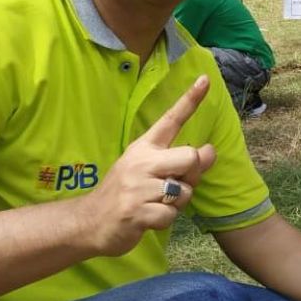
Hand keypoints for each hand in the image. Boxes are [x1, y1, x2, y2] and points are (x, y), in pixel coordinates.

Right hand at [84, 75, 215, 256]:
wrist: (89, 221)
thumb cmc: (126, 193)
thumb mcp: (149, 170)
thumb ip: (180, 161)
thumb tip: (211, 151)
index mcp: (144, 147)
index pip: (171, 119)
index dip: (190, 100)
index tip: (206, 79)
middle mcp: (141, 162)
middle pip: (190, 157)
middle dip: (192, 175)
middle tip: (175, 185)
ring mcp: (137, 187)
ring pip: (184, 191)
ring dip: (177, 203)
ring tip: (156, 203)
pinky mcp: (136, 212)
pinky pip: (170, 215)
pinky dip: (165, 220)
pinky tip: (148, 218)